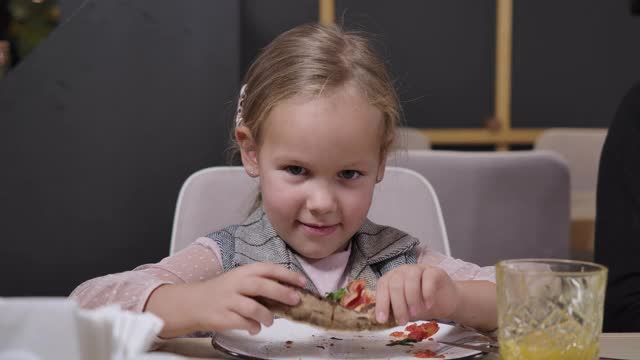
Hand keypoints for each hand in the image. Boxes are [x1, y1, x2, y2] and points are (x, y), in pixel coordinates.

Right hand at [148, 263, 305, 336]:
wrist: (193, 303)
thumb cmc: (223, 291)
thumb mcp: (240, 280)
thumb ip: (260, 283)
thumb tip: (288, 292)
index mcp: (243, 272)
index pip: (268, 269)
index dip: (287, 275)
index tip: (302, 282)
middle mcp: (236, 284)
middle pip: (262, 286)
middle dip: (281, 293)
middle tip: (296, 300)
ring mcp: (228, 300)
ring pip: (253, 308)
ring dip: (267, 316)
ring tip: (270, 320)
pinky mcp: (223, 317)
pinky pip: (244, 323)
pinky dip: (253, 327)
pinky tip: (255, 328)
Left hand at [374, 264, 459, 324]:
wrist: (445, 302)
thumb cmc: (421, 305)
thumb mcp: (404, 310)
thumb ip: (393, 310)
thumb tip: (381, 319)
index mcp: (392, 278)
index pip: (383, 285)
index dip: (381, 302)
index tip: (382, 319)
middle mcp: (403, 271)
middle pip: (396, 283)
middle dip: (398, 305)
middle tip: (402, 321)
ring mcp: (419, 269)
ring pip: (410, 279)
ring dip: (411, 299)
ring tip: (415, 314)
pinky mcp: (434, 271)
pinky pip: (428, 279)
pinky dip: (427, 293)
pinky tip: (428, 305)